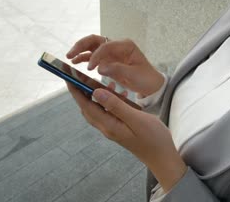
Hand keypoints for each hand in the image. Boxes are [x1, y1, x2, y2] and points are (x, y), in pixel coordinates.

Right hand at [66, 34, 163, 96]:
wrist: (151, 85)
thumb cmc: (146, 78)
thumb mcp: (133, 75)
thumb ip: (117, 70)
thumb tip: (100, 68)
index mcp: (125, 45)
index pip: (105, 46)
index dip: (96, 56)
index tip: (90, 68)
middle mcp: (117, 46)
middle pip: (95, 40)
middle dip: (81, 46)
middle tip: (70, 54)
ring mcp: (112, 52)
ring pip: (92, 47)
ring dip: (80, 50)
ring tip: (70, 58)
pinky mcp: (108, 60)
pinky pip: (93, 56)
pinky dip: (84, 58)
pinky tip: (76, 62)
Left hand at [66, 82, 186, 191]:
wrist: (162, 157)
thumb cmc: (153, 139)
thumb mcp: (135, 119)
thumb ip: (115, 105)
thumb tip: (95, 92)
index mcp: (108, 125)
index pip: (85, 104)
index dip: (75, 88)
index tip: (67, 74)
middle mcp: (106, 127)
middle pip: (87, 105)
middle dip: (81, 88)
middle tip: (79, 72)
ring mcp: (112, 128)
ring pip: (97, 108)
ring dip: (96, 93)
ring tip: (102, 80)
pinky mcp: (119, 127)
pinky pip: (108, 111)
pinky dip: (109, 99)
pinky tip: (120, 92)